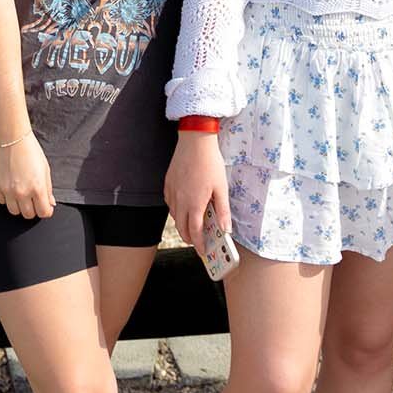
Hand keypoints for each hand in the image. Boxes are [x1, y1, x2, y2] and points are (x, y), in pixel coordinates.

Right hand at [0, 136, 53, 220]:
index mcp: (38, 188)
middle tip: (33, 199)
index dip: (46, 210)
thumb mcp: (45, 170)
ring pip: (14, 211)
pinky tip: (11, 187)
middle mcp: (22, 193)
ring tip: (21, 194)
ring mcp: (8, 191)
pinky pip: (2, 201)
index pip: (43, 213)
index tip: (44, 205)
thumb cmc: (31, 152)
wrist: (12, 140)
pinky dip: (7, 198)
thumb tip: (50, 204)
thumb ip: (48, 190)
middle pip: (28, 215)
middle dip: (33, 209)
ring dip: (19, 206)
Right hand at [165, 130, 228, 249]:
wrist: (195, 141)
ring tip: (193, 224)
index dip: (199, 244)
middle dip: (189, 238)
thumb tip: (225, 229)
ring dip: (183, 224)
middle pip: (181, 228)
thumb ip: (222, 210)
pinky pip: (170, 203)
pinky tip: (183, 206)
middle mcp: (180, 201)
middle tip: (198, 241)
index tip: (203, 251)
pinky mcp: (167, 183)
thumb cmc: (210, 163)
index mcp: (194, 204)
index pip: (194, 232)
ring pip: (174, 216)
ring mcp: (172, 192)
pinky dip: (176, 210)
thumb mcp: (221, 187)